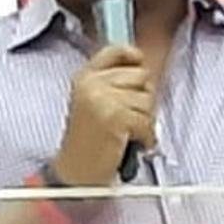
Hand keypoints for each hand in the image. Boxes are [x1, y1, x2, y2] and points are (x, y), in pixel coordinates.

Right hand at [52, 45, 155, 185]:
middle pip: (141, 75)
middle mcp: (92, 84)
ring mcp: (103, 99)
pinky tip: (133, 142)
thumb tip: (143, 66)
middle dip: (143, 97)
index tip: (139, 61)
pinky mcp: (116, 117)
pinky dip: (146, 136)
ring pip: (148, 100)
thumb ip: (112, 83)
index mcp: (84, 77)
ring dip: (144, 120)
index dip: (132, 55)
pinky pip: (147, 121)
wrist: (76, 171)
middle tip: (130, 116)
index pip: (114, 51)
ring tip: (127, 132)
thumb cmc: (87, 140)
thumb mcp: (91, 102)